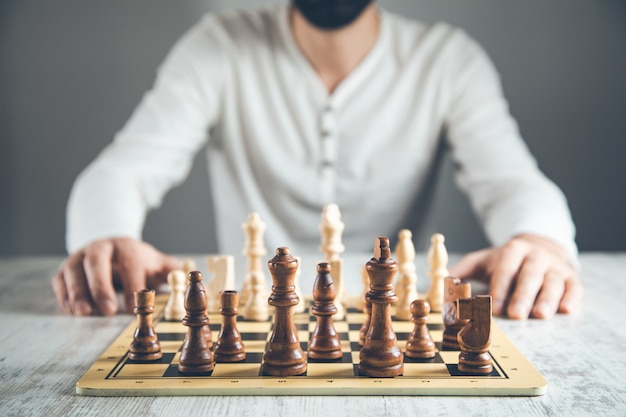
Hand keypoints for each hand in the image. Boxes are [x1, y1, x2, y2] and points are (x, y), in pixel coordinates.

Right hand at [51, 237, 179, 315]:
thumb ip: (172, 270)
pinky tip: (72, 311)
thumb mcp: (155, 262)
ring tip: (84, 314)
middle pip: (97, 261)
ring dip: (78, 292)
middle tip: (108, 311)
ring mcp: (79, 257)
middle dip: (101, 286)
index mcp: (125, 246)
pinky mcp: (64, 269)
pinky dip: (64, 295)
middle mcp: (100, 247)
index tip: (136, 303)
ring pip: (74, 270)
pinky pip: (60, 280)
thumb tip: (187, 277)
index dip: (132, 282)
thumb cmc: (137, 262)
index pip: (129, 262)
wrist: (111, 248)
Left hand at [448, 234, 582, 318]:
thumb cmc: (506, 260)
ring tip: (540, 315)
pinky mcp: (572, 277)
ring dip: (547, 298)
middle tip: (515, 314)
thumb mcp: (483, 260)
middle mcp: (536, 256)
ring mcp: (556, 266)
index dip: (500, 288)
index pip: (505, 269)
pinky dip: (571, 298)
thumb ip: (462, 271)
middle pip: (530, 274)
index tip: (494, 307)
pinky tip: (567, 310)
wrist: (540, 246)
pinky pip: (574, 287)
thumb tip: (441, 285)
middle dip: (522, 295)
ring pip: (553, 281)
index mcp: (512, 250)